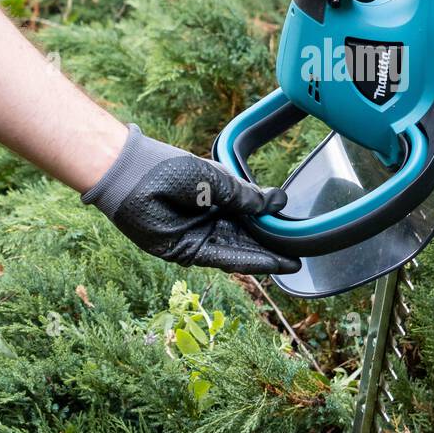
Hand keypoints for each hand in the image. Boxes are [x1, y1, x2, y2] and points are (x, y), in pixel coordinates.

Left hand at [82, 125, 299, 275]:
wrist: (134, 176)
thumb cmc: (171, 169)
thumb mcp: (217, 181)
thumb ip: (246, 197)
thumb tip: (278, 202)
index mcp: (217, 196)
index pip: (250, 214)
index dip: (271, 222)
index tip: (293, 229)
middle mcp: (210, 217)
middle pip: (246, 235)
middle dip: (272, 246)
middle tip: (299, 253)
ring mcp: (199, 235)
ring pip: (238, 249)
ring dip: (264, 256)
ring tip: (291, 262)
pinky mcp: (187, 251)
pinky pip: (222, 258)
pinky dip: (246, 261)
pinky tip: (270, 263)